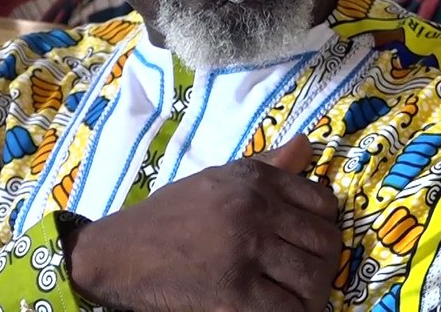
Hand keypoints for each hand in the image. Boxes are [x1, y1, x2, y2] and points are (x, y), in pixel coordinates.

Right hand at [68, 135, 341, 311]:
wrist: (116, 252)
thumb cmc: (170, 216)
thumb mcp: (219, 178)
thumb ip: (267, 165)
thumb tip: (307, 144)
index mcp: (255, 179)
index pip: (323, 203)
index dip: (324, 228)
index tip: (309, 245)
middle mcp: (255, 209)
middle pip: (324, 242)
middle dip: (322, 265)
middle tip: (306, 280)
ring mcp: (245, 250)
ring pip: (312, 278)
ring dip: (312, 296)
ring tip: (296, 301)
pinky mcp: (232, 292)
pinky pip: (287, 310)